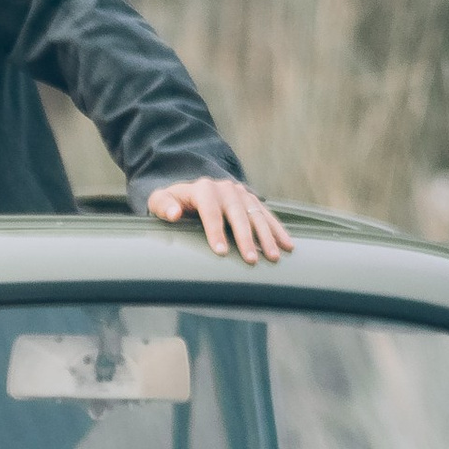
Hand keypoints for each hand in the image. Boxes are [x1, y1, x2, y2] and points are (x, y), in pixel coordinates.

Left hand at [144, 177, 291, 263]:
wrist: (191, 191)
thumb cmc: (173, 202)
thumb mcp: (160, 201)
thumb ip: (163, 205)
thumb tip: (174, 214)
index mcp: (203, 188)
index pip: (210, 210)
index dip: (216, 231)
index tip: (220, 251)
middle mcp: (225, 189)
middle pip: (238, 214)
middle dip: (245, 238)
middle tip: (251, 260)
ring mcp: (241, 194)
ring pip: (256, 215)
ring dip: (267, 236)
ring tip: (274, 256)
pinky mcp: (252, 201)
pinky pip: (267, 216)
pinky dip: (278, 230)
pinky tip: (288, 245)